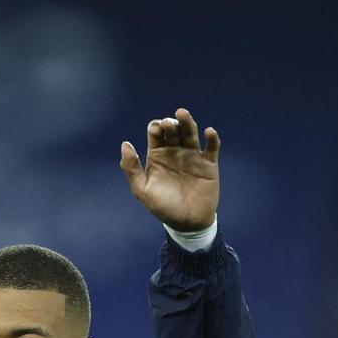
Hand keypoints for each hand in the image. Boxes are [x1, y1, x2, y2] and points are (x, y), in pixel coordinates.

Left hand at [119, 108, 219, 232]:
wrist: (187, 223)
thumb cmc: (162, 207)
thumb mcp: (142, 190)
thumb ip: (132, 168)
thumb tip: (125, 143)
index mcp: (157, 155)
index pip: (155, 132)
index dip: (155, 127)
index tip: (156, 130)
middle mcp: (175, 152)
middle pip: (173, 129)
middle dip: (170, 123)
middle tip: (168, 124)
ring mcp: (192, 156)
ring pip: (190, 133)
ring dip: (187, 122)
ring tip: (183, 114)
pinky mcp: (208, 163)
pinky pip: (212, 147)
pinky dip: (212, 138)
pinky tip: (209, 132)